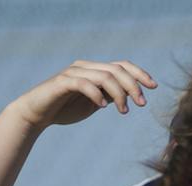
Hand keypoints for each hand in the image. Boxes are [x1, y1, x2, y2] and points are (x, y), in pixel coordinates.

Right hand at [12, 60, 155, 130]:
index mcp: (94, 70)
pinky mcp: (62, 82)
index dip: (139, 73)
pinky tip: (102, 106)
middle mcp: (85, 67)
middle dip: (133, 86)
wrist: (37, 113)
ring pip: (104, 76)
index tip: (154, 86)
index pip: (121, 65)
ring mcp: (73, 73)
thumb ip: (109, 96)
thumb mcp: (94, 103)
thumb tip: (129, 95)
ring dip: (118, 94)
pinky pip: (84, 84)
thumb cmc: (65, 108)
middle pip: (116, 70)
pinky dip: (96, 94)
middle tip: (142, 104)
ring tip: (124, 111)